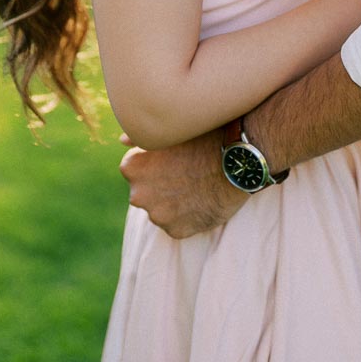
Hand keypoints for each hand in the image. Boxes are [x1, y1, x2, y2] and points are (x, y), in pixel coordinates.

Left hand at [119, 128, 247, 238]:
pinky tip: (202, 200)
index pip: (134, 168)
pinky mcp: (177, 231)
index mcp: (132, 167)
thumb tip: (122, 142)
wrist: (238, 161)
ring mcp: (157, 215)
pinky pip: (177, 224)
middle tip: (185, 172)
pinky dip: (187, 216)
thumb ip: (140, 135)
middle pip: (146, 190)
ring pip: (161, 209)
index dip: (155, 162)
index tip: (173, 158)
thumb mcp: (171, 129)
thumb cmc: (205, 138)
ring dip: (173, 201)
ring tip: (197, 186)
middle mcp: (138, 194)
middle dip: (160, 184)